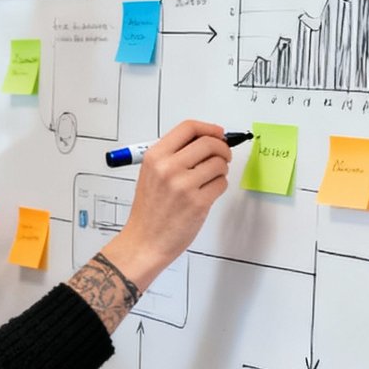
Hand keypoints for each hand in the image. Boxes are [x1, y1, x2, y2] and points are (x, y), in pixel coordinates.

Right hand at [99, 120, 231, 288]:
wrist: (145, 241)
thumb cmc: (149, 210)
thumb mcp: (151, 173)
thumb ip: (174, 155)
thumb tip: (205, 140)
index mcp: (155, 157)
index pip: (188, 128)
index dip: (208, 128)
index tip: (218, 133)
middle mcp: (168, 168)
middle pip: (209, 143)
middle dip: (222, 148)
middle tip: (223, 156)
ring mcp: (183, 185)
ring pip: (219, 163)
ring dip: (222, 169)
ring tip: (211, 178)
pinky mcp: (198, 202)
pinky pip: (222, 183)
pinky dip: (220, 186)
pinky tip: (208, 192)